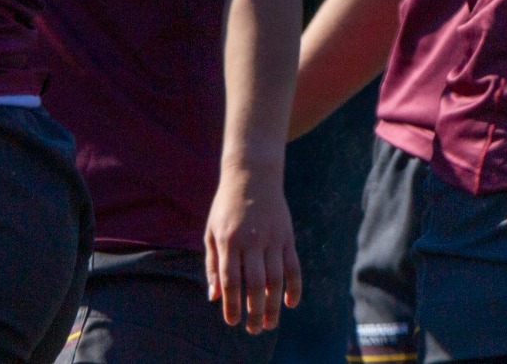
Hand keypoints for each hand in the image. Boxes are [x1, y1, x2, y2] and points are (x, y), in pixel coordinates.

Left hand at [204, 161, 301, 332]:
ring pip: (276, 278)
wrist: (253, 175)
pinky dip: (295, 286)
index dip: (231, 304)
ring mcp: (273, 238)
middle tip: (255, 330)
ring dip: (274, 304)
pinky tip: (292, 303)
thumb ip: (213, 265)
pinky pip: (293, 266)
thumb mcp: (212, 233)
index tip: (232, 322)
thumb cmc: (227, 207)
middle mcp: (252, 241)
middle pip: (255, 283)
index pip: (231, 280)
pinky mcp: (287, 236)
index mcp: (229, 241)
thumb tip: (214, 297)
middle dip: (255, 311)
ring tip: (271, 324)